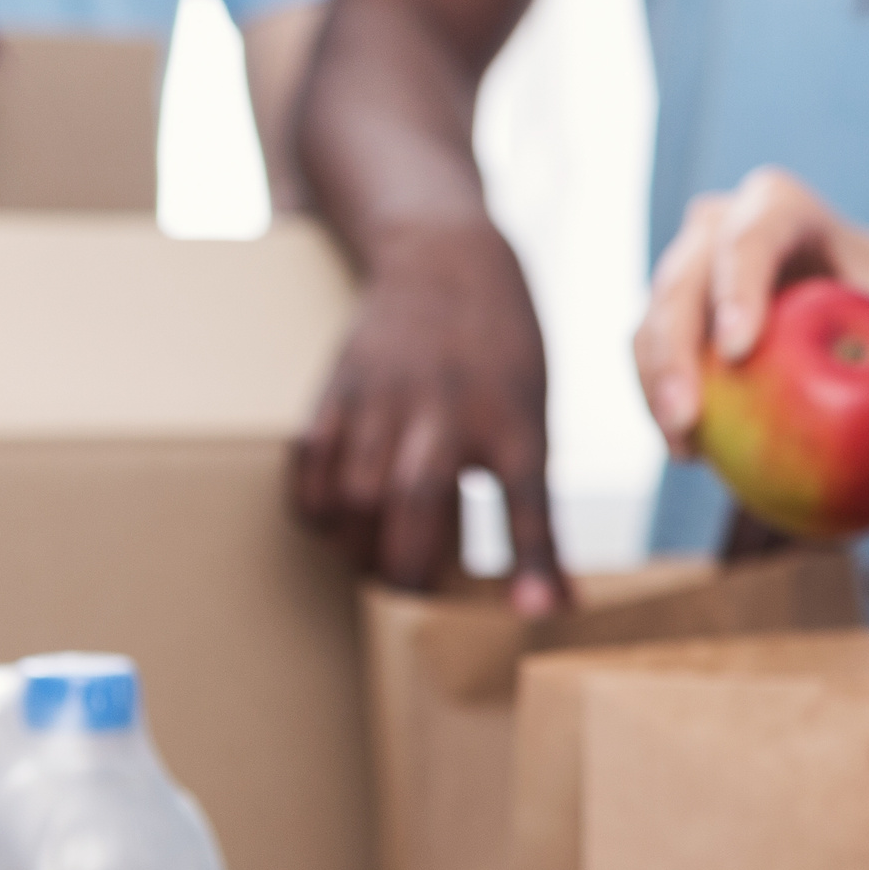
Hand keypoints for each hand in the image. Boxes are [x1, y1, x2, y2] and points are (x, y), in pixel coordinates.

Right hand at [287, 212, 565, 611]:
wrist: (444, 257)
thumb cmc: (502, 353)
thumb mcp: (535, 417)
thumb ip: (535, 509)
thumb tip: (558, 605)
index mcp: (515, 418)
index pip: (528, 500)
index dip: (533, 560)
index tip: (533, 612)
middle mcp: (448, 407)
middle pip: (415, 501)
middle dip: (410, 568)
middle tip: (416, 601)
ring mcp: (385, 396)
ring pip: (354, 492)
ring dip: (360, 548)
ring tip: (376, 567)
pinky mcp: (337, 388)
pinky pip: (310, 464)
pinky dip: (317, 508)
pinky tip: (336, 525)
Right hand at [635, 165, 868, 480]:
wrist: (848, 298)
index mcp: (784, 208)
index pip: (753, 234)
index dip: (737, 285)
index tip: (740, 351)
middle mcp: (721, 225)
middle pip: (683, 276)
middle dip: (674, 347)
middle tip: (690, 419)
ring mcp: (687, 267)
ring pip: (651, 318)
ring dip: (655, 385)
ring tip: (686, 449)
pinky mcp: (670, 313)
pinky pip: (648, 354)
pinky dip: (659, 402)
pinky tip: (689, 454)